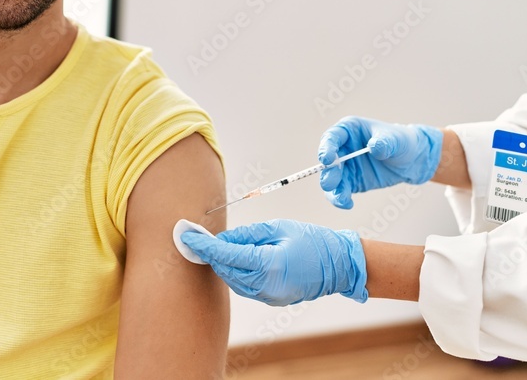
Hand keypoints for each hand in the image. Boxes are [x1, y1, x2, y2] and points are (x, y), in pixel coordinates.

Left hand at [180, 220, 366, 306]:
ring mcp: (269, 296)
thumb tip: (223, 239)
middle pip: (225, 270)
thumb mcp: (279, 228)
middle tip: (197, 237)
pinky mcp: (271, 299)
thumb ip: (248, 235)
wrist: (339, 265)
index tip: (187, 236)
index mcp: (269, 264)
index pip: (226, 255)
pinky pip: (244, 286)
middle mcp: (266, 285)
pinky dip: (234, 273)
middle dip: (209, 254)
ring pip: (232, 281)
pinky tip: (233, 259)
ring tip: (214, 246)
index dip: (204, 246)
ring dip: (221, 264)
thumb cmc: (312, 241)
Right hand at [318, 117, 442, 208]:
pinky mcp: (351, 181)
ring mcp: (345, 166)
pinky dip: (341, 198)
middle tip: (330, 183)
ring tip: (341, 199)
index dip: (326, 148)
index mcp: (348, 130)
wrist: (411, 160)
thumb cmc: (401, 141)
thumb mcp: (396, 140)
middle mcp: (342, 147)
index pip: (332, 137)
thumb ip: (384, 143)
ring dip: (332, 190)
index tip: (327, 159)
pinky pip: (341, 190)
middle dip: (328, 173)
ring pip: (331, 179)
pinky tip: (347, 204)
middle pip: (328, 161)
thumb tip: (373, 147)